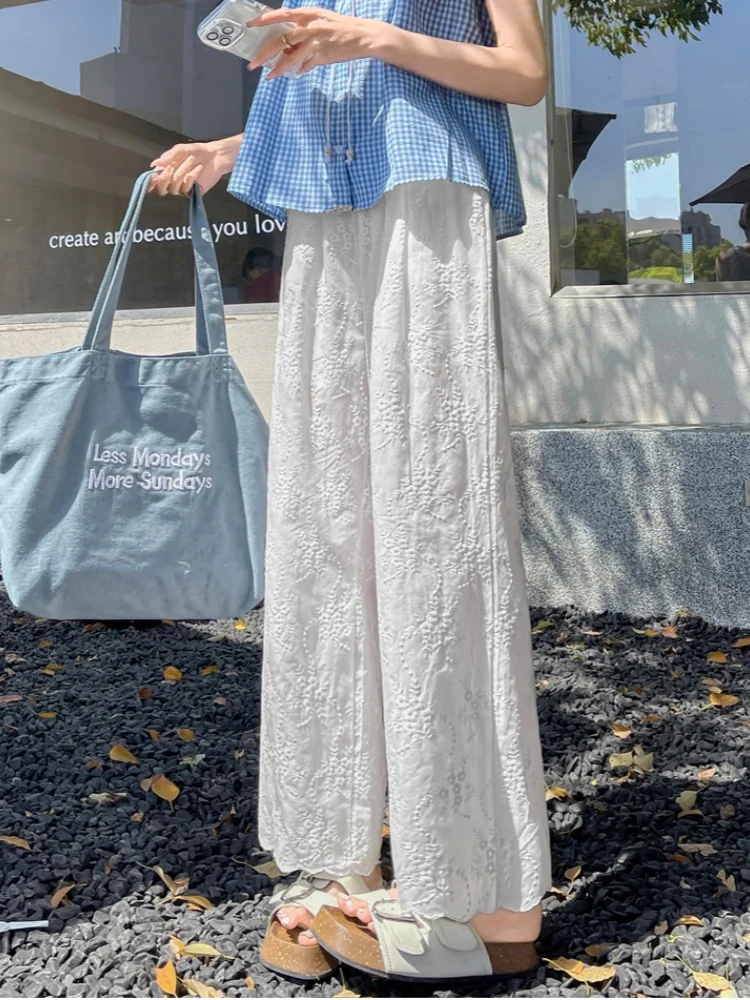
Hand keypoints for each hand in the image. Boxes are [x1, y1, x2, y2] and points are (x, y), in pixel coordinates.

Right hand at [148, 137, 241, 195]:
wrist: (216, 156)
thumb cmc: (198, 151)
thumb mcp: (180, 149)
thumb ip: (168, 156)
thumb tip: (154, 164)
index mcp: (167, 170)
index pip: (155, 180)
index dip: (151, 181)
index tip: (152, 177)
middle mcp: (173, 180)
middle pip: (161, 189)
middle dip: (164, 178)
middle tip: (170, 167)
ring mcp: (183, 187)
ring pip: (173, 188)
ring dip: (180, 173)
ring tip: (190, 160)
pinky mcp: (194, 192)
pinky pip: (186, 189)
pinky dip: (191, 177)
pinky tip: (198, 169)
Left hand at [247, 7, 388, 78]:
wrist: (364, 36)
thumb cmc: (342, 29)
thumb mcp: (321, 22)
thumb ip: (304, 32)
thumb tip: (288, 47)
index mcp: (308, 14)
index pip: (281, 15)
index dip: (264, 19)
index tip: (251, 25)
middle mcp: (310, 26)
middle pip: (280, 40)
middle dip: (264, 53)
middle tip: (253, 63)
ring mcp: (316, 41)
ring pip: (290, 57)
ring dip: (278, 68)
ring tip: (268, 76)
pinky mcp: (323, 55)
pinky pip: (305, 65)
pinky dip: (300, 69)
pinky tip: (296, 73)